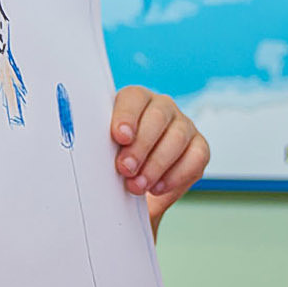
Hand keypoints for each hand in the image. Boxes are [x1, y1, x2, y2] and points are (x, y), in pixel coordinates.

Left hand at [109, 86, 209, 233]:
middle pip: (157, 117)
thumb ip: (101, 149)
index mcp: (135, 100)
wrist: (136, 184)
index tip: (119, 137)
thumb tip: (87, 153)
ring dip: (156, 165)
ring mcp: (184, 125)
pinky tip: (157, 188)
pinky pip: (196, 157)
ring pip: (177, 137)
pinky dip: (176, 175)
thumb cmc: (117, 163)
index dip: (127, 116)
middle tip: (125, 168)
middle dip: (141, 146)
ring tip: (136, 185)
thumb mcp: (105, 153)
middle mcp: (162, 108)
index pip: (134, 98)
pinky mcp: (199, 147)